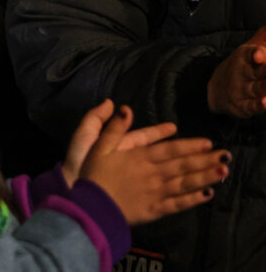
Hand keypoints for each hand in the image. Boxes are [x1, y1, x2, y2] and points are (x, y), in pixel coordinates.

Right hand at [79, 104, 227, 223]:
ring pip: (185, 183)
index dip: (190, 145)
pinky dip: (193, 199)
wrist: (92, 207)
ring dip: (205, 177)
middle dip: (205, 160)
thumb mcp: (98, 145)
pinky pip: (178, 204)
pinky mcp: (156, 209)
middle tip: (225, 155)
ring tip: (223, 172)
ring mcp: (157, 192)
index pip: (170, 149)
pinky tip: (207, 194)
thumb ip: (113, 127)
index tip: (207, 142)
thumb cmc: (94, 174)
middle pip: (183, 165)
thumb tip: (125, 108)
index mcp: (140, 157)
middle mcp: (153, 173)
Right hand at [207, 26, 265, 116]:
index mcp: (246, 57)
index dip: (257, 52)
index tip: (260, 55)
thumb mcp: (249, 51)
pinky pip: (251, 106)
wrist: (216, 90)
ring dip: (265, 88)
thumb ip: (263, 37)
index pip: (251, 52)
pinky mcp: (242, 106)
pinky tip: (264, 103)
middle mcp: (243, 72)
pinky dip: (258, 105)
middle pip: (258, 71)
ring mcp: (242, 89)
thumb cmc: (242, 68)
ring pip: (258, 88)